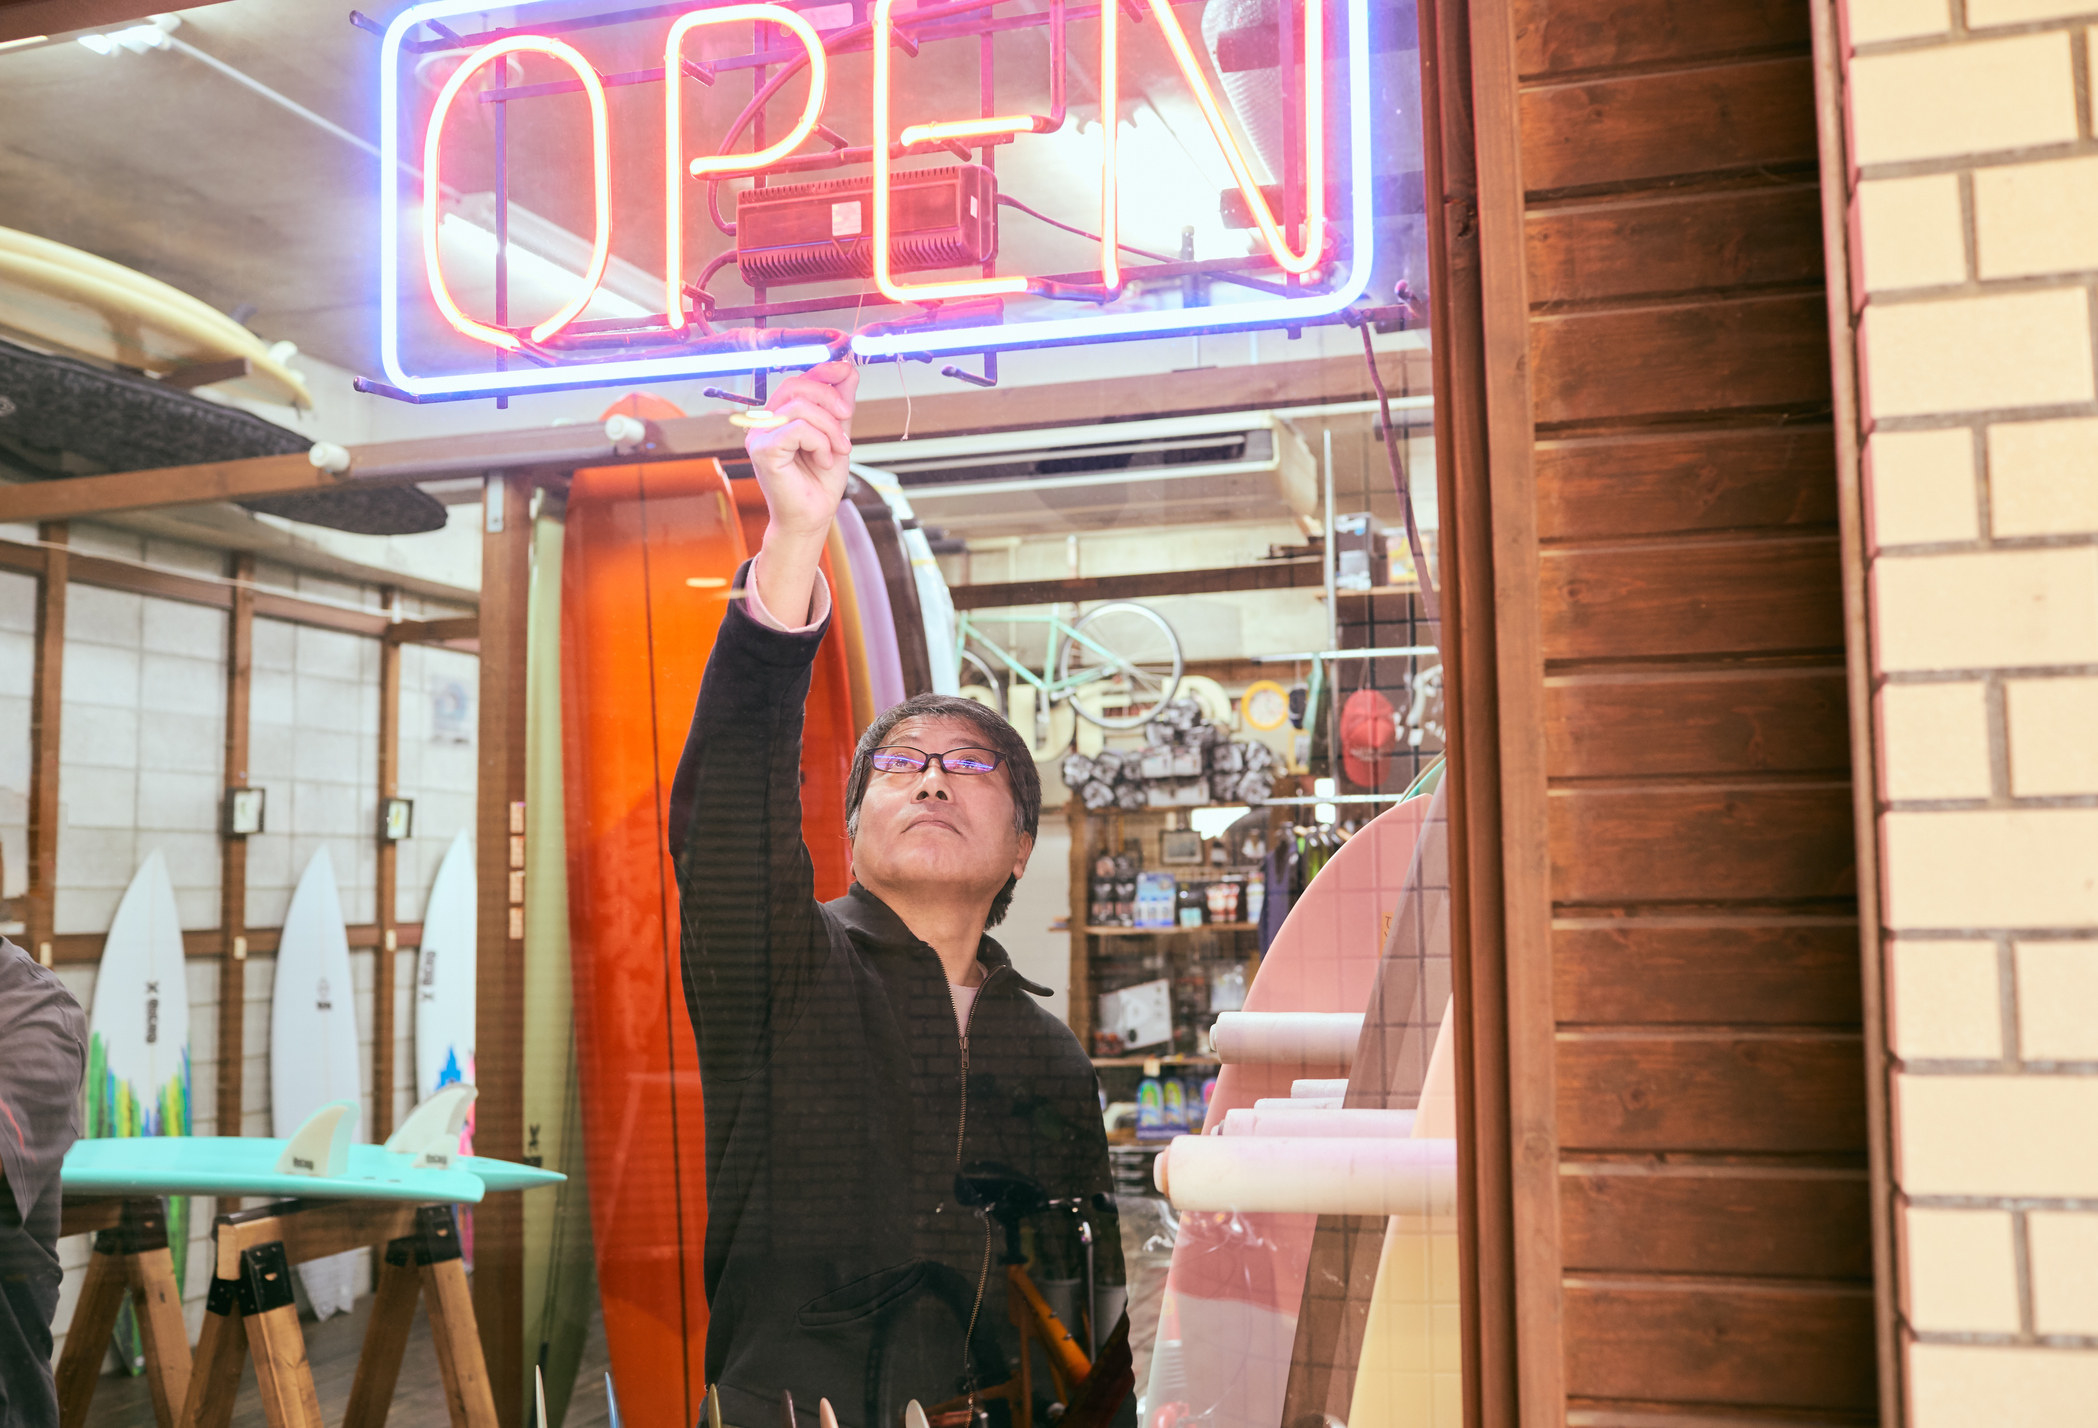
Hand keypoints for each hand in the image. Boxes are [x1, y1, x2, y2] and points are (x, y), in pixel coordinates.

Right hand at [745, 360, 858, 540]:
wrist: (812, 517)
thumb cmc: (819, 482)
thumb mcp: (836, 435)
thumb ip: (838, 405)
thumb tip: (847, 370)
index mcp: (778, 416)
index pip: (797, 381)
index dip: (823, 371)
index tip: (847, 370)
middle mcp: (763, 423)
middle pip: (796, 386)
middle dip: (829, 398)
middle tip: (848, 418)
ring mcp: (759, 436)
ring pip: (799, 408)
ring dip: (829, 428)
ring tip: (837, 450)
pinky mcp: (762, 450)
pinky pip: (797, 429)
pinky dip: (819, 443)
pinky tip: (822, 460)